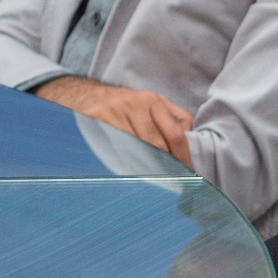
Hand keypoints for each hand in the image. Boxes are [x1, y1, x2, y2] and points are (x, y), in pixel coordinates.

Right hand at [35, 75, 194, 166]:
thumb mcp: (153, 103)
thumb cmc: (126, 105)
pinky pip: (114, 150)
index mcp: (153, 101)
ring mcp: (113, 112)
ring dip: (146, 169)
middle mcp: (135, 104)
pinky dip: (124, 164)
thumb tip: (191, 134)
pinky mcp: (95, 121)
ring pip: (135, 150)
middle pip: (156, 146)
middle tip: (173, 182)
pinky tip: (131, 173)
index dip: (182, 157)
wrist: (85, 94)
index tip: (188, 172)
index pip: (175, 134)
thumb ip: (176, 117)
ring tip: (154, 181)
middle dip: (166, 166)